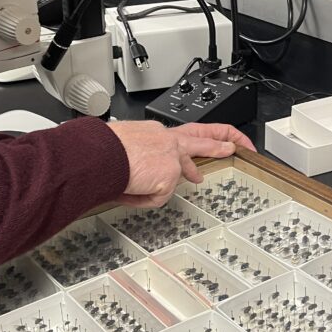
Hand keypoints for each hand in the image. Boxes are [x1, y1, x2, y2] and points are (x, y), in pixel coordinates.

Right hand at [108, 120, 254, 207]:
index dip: (192, 140)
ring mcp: (171, 158)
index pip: (180, 134)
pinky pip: (157, 196)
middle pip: (200, 140)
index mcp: (154, 133)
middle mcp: (166, 141)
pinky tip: (133, 192)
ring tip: (207, 170)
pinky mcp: (169, 176)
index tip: (198, 142)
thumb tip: (137, 174)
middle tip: (231, 147)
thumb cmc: (103, 151)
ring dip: (200, 165)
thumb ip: (137, 156)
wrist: (99, 155)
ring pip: (189, 165)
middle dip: (218, 143)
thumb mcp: (122, 147)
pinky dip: (143, 198)